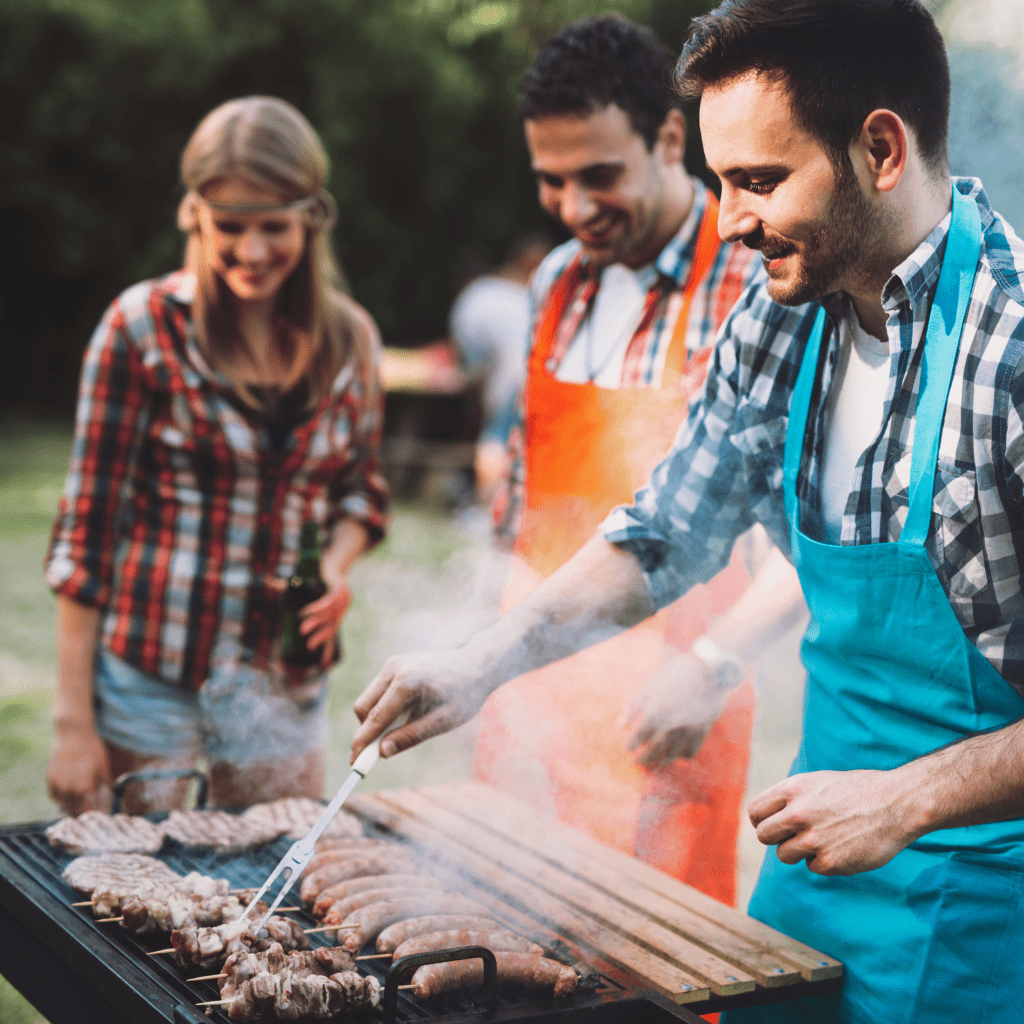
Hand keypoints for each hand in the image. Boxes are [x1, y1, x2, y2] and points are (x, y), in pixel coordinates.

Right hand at [47, 723, 111, 815]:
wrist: (73, 734)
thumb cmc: (93, 749)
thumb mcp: (104, 767)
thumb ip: (107, 786)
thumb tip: (113, 799)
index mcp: (85, 788)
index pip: (89, 812)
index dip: (94, 816)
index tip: (100, 819)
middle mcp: (69, 789)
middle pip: (75, 813)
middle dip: (83, 816)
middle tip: (90, 816)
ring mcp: (57, 785)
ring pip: (63, 807)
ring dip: (71, 809)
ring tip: (80, 808)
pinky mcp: (50, 780)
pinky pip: (55, 797)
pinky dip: (62, 800)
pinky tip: (70, 797)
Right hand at [298, 576, 352, 666]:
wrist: (335, 570)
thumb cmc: (326, 588)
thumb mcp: (318, 599)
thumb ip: (304, 606)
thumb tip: (282, 601)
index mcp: (333, 619)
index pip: (330, 638)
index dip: (327, 651)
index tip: (324, 665)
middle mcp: (336, 613)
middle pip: (328, 629)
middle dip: (320, 638)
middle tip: (308, 647)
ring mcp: (338, 602)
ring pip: (324, 616)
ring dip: (313, 623)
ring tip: (301, 630)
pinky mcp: (337, 590)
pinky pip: (325, 601)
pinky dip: (315, 607)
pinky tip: (304, 613)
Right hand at [350, 646, 493, 761]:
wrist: (477, 663)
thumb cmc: (465, 694)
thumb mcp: (444, 721)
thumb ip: (412, 735)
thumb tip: (382, 752)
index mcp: (407, 682)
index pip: (375, 718)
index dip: (362, 743)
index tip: (353, 764)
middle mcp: (395, 668)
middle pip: (363, 707)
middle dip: (367, 731)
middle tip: (377, 753)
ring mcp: (393, 663)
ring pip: (368, 698)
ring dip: (376, 719)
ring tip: (407, 725)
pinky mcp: (395, 663)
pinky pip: (379, 690)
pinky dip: (385, 706)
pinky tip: (411, 710)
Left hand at [621, 652, 730, 766]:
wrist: (707, 671)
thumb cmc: (675, 675)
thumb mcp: (650, 687)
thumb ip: (634, 707)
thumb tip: (619, 725)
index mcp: (655, 713)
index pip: (639, 737)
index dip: (632, 745)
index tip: (628, 749)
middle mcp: (669, 726)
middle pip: (654, 750)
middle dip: (644, 759)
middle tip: (638, 763)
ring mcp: (687, 730)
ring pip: (672, 755)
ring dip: (661, 761)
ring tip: (656, 765)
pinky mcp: (702, 732)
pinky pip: (691, 752)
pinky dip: (683, 758)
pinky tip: (678, 758)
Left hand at [748, 768, 925, 875]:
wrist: (896, 803)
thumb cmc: (856, 791)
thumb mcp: (816, 782)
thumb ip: (790, 799)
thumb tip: (766, 818)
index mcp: (793, 789)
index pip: (755, 812)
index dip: (761, 821)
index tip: (771, 825)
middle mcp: (798, 814)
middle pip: (764, 836)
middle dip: (777, 838)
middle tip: (795, 836)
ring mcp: (814, 839)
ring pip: (785, 855)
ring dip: (800, 851)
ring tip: (824, 838)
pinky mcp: (831, 862)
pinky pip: (813, 867)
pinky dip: (825, 861)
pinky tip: (843, 846)